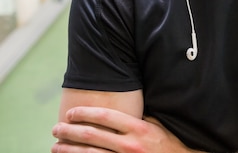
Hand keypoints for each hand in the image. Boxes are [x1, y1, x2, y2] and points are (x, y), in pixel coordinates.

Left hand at [51, 107, 198, 152]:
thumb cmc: (167, 141)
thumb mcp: (155, 124)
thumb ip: (137, 117)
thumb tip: (117, 104)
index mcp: (138, 128)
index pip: (104, 116)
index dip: (84, 113)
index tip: (71, 113)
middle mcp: (130, 145)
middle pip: (92, 135)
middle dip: (69, 131)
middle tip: (56, 128)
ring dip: (69, 150)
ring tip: (56, 147)